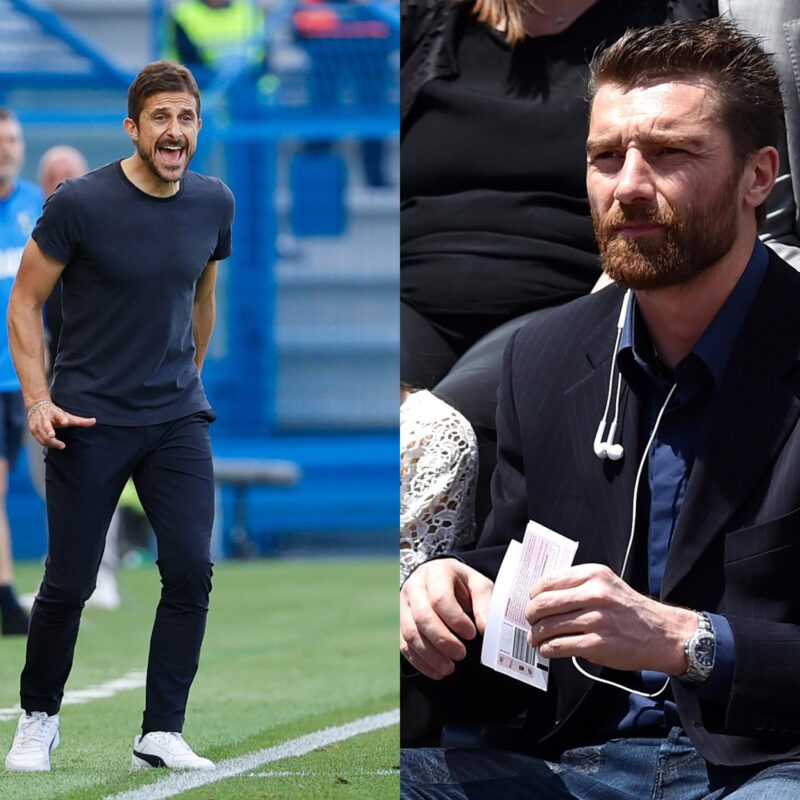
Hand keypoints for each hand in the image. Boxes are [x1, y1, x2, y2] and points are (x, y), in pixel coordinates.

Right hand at [28, 401, 95, 448]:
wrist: (37, 407)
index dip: (63, 418)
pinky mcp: (33, 429)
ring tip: (61, 445)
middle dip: (50, 432)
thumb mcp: (67, 415)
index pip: (59, 415)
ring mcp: (37, 424)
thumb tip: (94, 421)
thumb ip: (80, 420)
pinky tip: (53, 445)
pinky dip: (46, 443)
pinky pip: (40, 439)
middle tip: (58, 441)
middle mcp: (45, 418)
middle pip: (47, 426)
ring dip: (51, 442)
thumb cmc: (55, 413)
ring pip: (43, 435)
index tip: (66, 422)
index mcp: (55, 413)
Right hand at [400, 558, 493, 679]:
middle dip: (442, 641)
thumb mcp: (477, 584)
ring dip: (430, 656)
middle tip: (461, 654)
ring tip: (449, 668)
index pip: (440, 598)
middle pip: (422, 617)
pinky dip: (420, 662)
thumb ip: (485, 604)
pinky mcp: (400, 621)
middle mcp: (415, 586)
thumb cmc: (460, 583)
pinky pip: (404, 644)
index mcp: (436, 573)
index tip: (471, 634)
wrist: (438, 577)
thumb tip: (485, 629)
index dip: (456, 620)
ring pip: (410, 633)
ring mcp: (404, 604)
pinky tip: (436, 671)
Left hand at [525, 563, 695, 674]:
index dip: (533, 595)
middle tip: (530, 622)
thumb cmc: (629, 609)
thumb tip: (542, 596)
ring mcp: (596, 620)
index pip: (547, 582)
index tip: (531, 602)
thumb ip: (577, 585)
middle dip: (530, 615)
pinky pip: (559, 646)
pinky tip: (548, 649)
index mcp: (593, 575)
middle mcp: (594, 594)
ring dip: (536, 635)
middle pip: (542, 604)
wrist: (662, 634)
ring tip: (536, 638)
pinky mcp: (597, 645)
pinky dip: (548, 649)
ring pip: (548, 626)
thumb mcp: (606, 584)